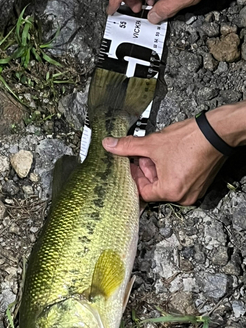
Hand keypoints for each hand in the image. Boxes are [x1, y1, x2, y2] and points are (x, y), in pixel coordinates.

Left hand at [102, 111, 234, 204]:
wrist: (218, 131)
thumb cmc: (192, 139)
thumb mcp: (153, 143)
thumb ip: (128, 146)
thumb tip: (110, 145)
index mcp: (170, 192)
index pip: (142, 191)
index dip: (133, 176)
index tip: (128, 165)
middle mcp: (183, 196)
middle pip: (154, 187)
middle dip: (145, 170)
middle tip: (143, 155)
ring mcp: (193, 191)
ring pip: (166, 182)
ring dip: (157, 168)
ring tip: (157, 152)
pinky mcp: (199, 183)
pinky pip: (178, 179)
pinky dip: (170, 169)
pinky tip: (169, 154)